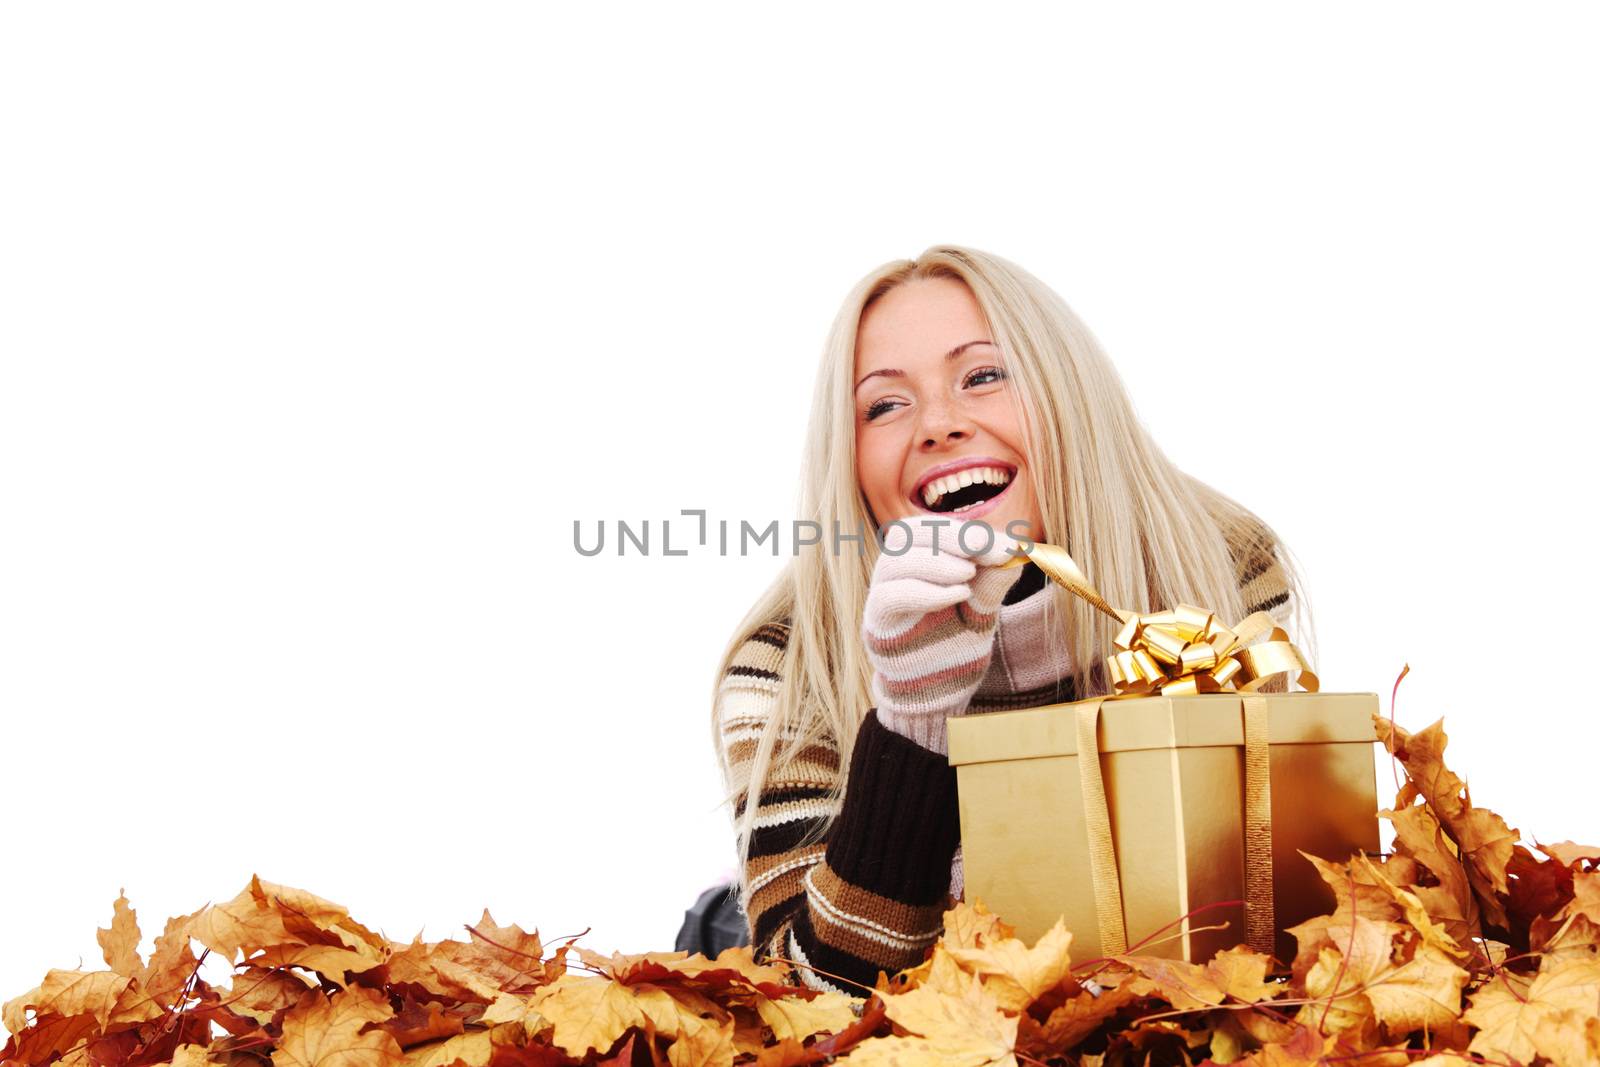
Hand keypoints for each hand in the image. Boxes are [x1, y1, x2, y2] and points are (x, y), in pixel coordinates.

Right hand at [862, 519, 1024, 754]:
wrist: (939, 694)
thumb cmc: (956, 646)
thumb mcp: (982, 611)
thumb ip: (992, 582)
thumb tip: (1016, 549)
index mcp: (919, 561)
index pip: (934, 529)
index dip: (970, 532)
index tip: (1008, 546)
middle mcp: (895, 573)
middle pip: (908, 533)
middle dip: (951, 536)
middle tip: (986, 550)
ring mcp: (882, 596)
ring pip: (896, 560)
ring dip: (938, 562)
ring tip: (969, 576)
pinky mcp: (877, 623)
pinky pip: (890, 596)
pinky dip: (926, 591)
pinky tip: (959, 595)